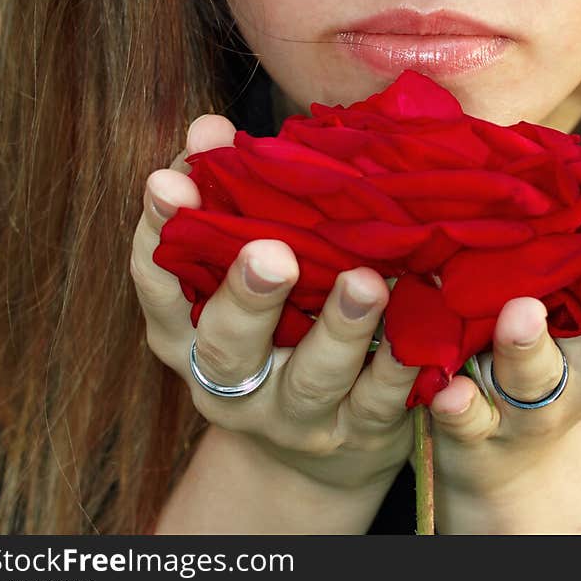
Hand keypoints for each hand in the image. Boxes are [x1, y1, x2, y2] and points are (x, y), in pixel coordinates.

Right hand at [130, 114, 418, 492]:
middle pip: (226, 346)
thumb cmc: (277, 321)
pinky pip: (382, 405)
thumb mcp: (241, 264)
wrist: (317, 452)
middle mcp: (231, 382)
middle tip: (272, 254)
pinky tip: (423, 329)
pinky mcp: (358, 435)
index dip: (158, 234)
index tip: (169, 182)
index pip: (158, 284)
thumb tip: (209, 128)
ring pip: (312, 379)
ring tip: (365, 282)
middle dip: (248, 297)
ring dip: (339, 330)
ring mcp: (295, 415)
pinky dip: (404, 367)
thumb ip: (227, 194)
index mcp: (189, 333)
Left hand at [422, 147, 580, 500]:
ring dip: (531, 345)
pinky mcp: (482, 433)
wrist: (502, 454)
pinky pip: (472, 423)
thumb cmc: (546, 335)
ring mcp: (538, 403)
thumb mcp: (574, 279)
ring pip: (541, 378)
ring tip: (521, 313)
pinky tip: (449, 393)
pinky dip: (463, 409)